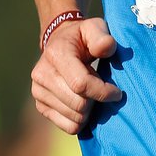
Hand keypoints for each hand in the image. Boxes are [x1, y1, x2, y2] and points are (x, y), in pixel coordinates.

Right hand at [30, 17, 123, 133]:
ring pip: (75, 118)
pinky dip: (81, 120)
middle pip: (79, 104)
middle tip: (102, 89)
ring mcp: (38, 92)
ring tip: (91, 94)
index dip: (103, 92)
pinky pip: (68, 126)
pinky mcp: (41, 105)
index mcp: (56, 55)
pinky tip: (84, 105)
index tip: (117, 92)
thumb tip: (106, 47)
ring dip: (90, 111)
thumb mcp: (95, 28)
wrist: (60, 43)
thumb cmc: (82, 37)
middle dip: (97, 101)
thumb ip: (102, 37)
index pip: (81, 84)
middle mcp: (41, 74)